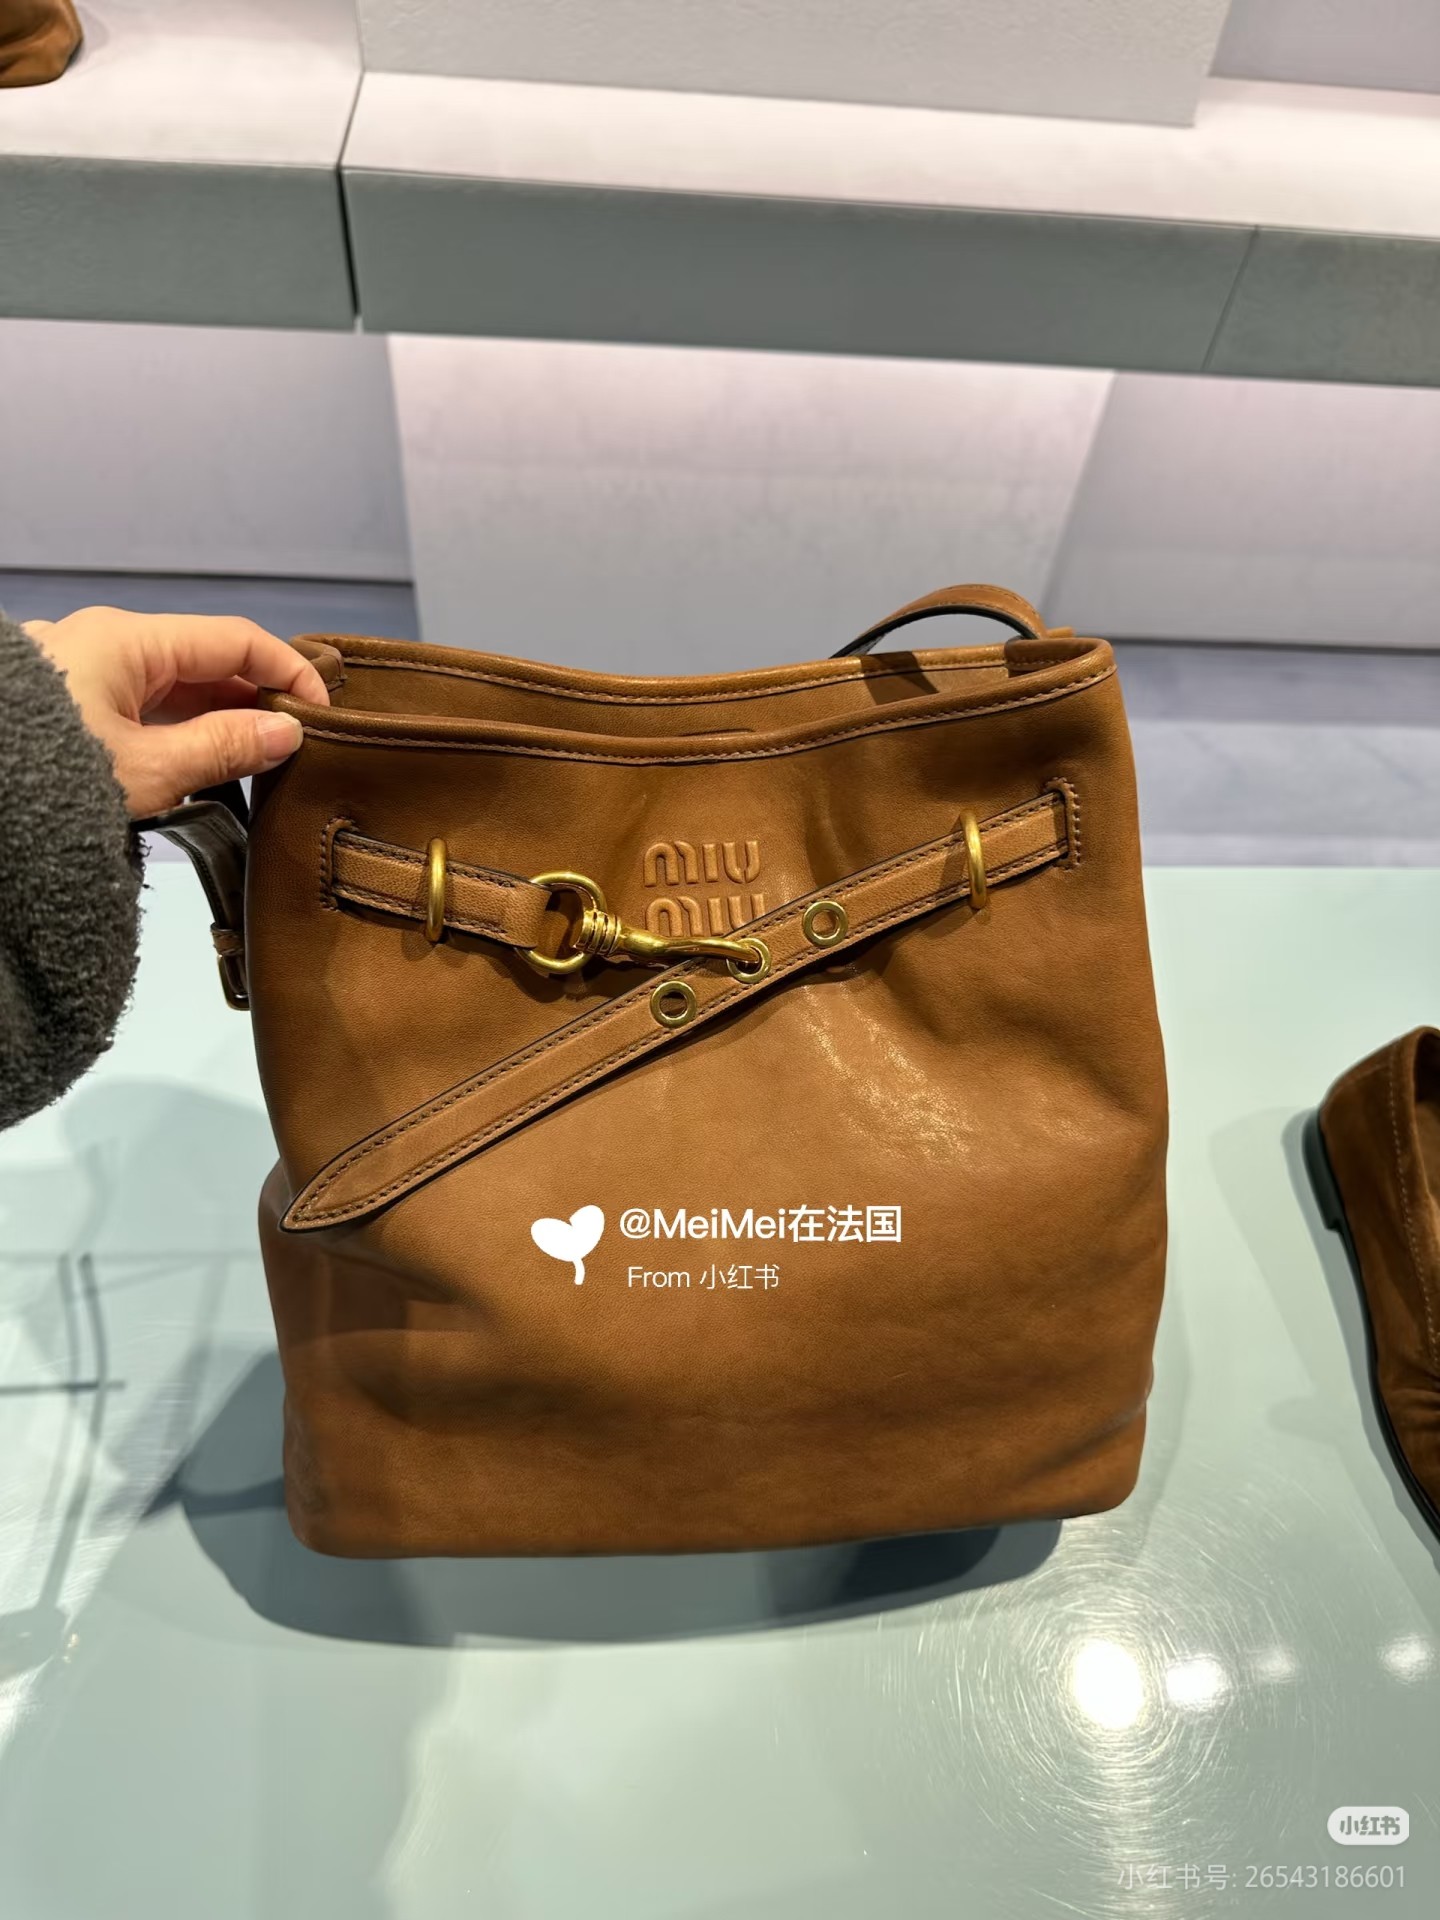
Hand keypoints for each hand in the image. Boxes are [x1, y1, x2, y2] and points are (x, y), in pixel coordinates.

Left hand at [24, 605, 329, 816]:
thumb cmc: (41, 780)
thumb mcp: (148, 770)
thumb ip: (224, 747)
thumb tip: (285, 732)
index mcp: (128, 639)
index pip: (236, 639)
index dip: (288, 671)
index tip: (324, 712)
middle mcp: (105, 643)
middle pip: (206, 660)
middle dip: (256, 699)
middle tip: (298, 746)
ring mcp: (83, 672)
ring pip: (173, 686)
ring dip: (219, 720)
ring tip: (257, 765)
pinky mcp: (69, 706)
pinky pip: (142, 706)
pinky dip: (180, 731)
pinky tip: (203, 767)